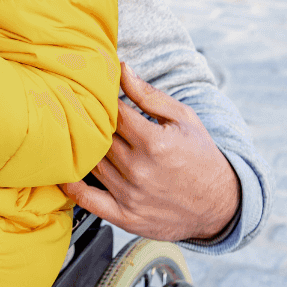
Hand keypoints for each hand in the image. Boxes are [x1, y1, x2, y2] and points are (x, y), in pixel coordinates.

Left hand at [63, 63, 239, 241]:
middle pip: (98, 138)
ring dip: (82, 150)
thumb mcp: (184, 118)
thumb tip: (122, 69)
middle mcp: (139, 169)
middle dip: (91, 124)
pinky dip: (71, 185)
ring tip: (78, 138)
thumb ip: (149, 95)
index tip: (96, 96)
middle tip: (82, 114)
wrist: (220, 204)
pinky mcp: (125, 216)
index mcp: (154, 142)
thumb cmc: (202, 157)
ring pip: (90, 163)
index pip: (112, 113)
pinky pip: (87, 199)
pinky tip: (66, 172)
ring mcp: (130, 195)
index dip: (102, 102)